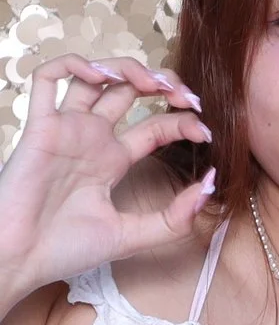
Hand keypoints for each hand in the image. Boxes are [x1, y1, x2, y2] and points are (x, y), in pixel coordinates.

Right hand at [0, 56, 212, 304]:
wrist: (20, 259)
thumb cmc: (66, 250)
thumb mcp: (133, 235)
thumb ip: (175, 217)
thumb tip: (212, 185)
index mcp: (113, 160)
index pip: (157, 125)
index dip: (184, 122)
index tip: (206, 133)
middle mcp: (92, 138)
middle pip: (130, 92)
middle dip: (163, 84)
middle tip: (185, 96)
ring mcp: (66, 129)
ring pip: (94, 77)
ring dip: (126, 68)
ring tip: (151, 83)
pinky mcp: (39, 127)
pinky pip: (46, 79)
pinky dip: (73, 65)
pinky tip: (101, 78)